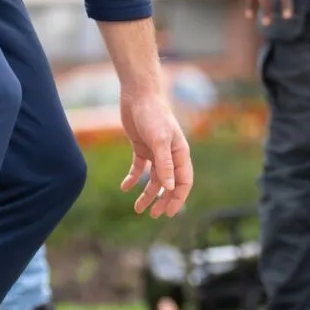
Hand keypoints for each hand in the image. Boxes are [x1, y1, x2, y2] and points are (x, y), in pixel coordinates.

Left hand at [118, 86, 194, 217]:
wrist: (138, 95)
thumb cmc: (153, 115)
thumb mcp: (159, 141)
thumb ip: (165, 164)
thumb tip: (170, 188)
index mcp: (180, 153)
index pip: (184, 181)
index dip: (178, 198)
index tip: (168, 213)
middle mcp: (170, 154)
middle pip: (170, 183)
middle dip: (163, 200)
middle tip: (153, 215)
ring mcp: (155, 151)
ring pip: (154, 179)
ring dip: (147, 194)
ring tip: (137, 208)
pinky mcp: (141, 147)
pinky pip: (139, 167)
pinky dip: (132, 178)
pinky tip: (124, 187)